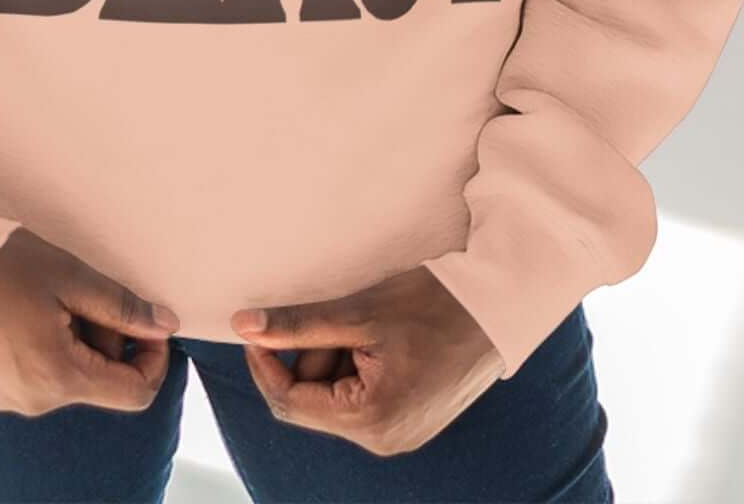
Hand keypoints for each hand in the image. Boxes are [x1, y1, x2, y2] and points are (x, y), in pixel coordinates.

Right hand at [0, 226, 179, 415]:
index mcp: (59, 377)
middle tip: (80, 292)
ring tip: (44, 297)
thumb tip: (167, 325)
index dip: (152, 358)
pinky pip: (30, 377)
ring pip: (64, 377)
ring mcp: (3, 399)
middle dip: (104, 338)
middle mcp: (32, 402)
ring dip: (72, 341)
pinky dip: (40, 347)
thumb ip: (122, 306)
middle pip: (97, 381)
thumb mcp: (70, 276)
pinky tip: (19, 310)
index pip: (135, 394)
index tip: (143, 320)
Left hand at [229, 267, 500, 456]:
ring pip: (336, 396)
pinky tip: (382, 337)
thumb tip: (243, 326)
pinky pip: (362, 397)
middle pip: (313, 400)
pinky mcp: (411, 420)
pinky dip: (358, 364)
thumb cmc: (433, 303)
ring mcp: (400, 434)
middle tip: (339, 316)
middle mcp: (384, 441)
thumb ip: (299, 324)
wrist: (500, 306)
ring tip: (369, 324)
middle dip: (312, 354)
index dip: (266, 362)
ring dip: (336, 356)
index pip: (290, 402)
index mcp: (371, 421)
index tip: (260, 325)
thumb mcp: (360, 310)